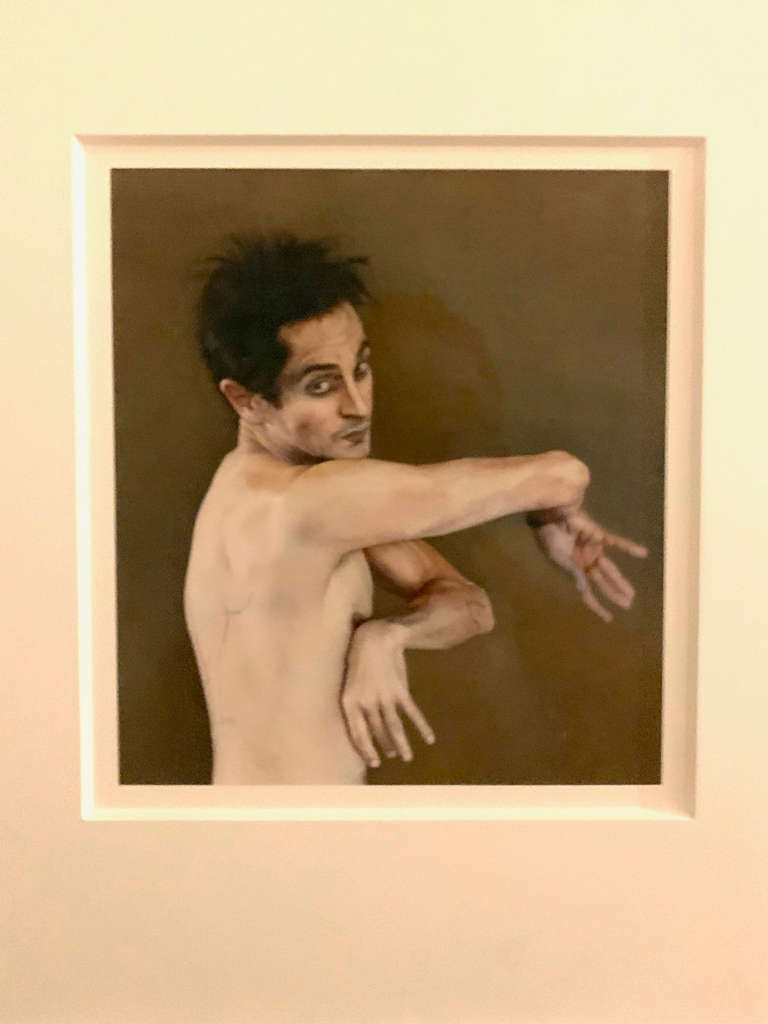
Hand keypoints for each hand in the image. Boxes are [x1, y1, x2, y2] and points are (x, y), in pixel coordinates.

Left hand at [340, 619, 434, 767]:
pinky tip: (429, 737)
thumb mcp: (349, 683)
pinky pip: (411, 712)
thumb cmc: (359, 659)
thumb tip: (364, 723)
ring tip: (407, 757)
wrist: (376, 638)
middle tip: (393, 755)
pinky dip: (421, 726)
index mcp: (349, 702)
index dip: (366, 750)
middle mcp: (366, 703)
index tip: (374, 762)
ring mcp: (384, 697)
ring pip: (394, 727)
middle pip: (378, 732)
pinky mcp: (400, 690)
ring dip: (402, 744)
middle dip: (386, 746)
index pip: (357, 734)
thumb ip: (356, 703)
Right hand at [529, 509, 647, 622]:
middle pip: (602, 582)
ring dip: (620, 581)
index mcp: (573, 570)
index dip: (597, 605)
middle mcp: (585, 562)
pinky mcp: (599, 535)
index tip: (609, 618)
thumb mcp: (558, 558)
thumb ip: (573, 573)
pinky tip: (642, 553)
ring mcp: (593, 550)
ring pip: (610, 569)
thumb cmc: (550, 537)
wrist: (550, 514)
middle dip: (614, 593)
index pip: (586, 592)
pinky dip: (629, 548)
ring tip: (632, 593)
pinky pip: (616, 542)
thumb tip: (583, 590)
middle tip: (628, 604)